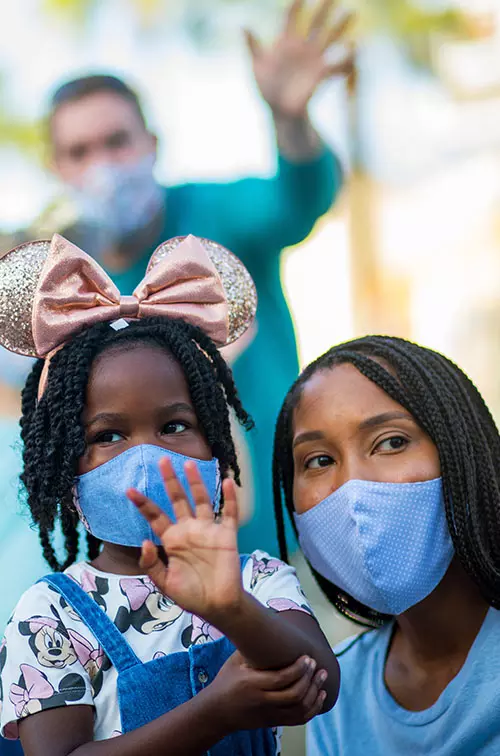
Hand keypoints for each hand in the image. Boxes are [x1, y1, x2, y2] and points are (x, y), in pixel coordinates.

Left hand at [128, 459, 242, 620]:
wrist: (217, 607)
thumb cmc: (190, 595)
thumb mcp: (164, 583)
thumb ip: (152, 564)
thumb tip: (145, 541)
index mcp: (172, 540)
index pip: (155, 516)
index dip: (143, 503)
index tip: (129, 490)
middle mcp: (189, 530)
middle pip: (178, 500)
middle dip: (170, 481)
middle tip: (161, 460)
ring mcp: (208, 531)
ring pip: (201, 500)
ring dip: (196, 483)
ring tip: (189, 465)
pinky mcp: (226, 535)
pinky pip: (228, 513)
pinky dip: (229, 498)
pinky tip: (227, 482)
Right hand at [210, 651, 328, 730]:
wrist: (217, 711)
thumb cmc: (226, 681)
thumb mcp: (235, 661)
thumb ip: (252, 649)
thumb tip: (267, 627)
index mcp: (252, 684)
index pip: (281, 679)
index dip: (298, 669)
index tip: (308, 658)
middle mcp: (262, 701)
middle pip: (294, 694)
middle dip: (309, 679)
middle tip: (317, 666)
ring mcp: (269, 714)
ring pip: (299, 709)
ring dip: (314, 693)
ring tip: (321, 678)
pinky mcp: (273, 722)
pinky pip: (298, 720)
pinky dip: (313, 709)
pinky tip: (320, 696)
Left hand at [245, 0, 354, 118]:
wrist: (280, 111)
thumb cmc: (267, 88)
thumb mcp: (258, 67)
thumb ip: (252, 47)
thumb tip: (243, 26)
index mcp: (286, 42)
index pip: (291, 18)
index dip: (296, 6)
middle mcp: (303, 47)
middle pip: (316, 22)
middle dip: (325, 8)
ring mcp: (314, 60)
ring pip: (330, 38)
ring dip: (340, 26)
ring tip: (350, 12)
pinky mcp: (321, 74)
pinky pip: (336, 64)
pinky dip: (346, 58)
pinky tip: (354, 47)